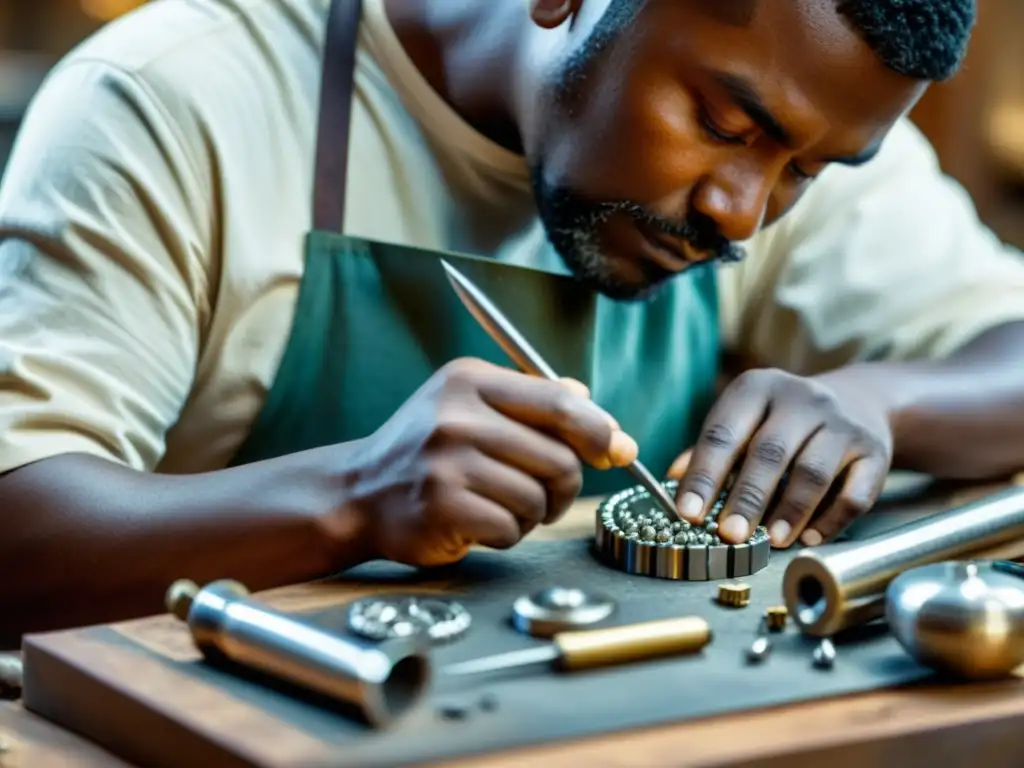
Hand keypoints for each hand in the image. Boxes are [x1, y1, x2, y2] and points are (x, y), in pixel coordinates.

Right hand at [348, 358, 637, 566]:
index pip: (560, 402)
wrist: (358, 493)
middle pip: (560, 457)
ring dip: (533, 514)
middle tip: (545, 494)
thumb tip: (602, 417)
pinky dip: (507, 534)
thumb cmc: (427, 452)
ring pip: (539, 497)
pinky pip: (512, 528)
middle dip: (565, 485)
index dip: (600, 431)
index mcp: (470, 381)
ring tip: (501, 507)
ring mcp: (447, 460)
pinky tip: (479, 524)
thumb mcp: (470, 406)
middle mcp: (457, 414)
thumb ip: (534, 402)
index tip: (615, 450)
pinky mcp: (442, 505)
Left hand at [669, 368, 892, 547]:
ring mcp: (841, 423)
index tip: (688, 513)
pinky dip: (832, 520)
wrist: (860, 401)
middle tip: (729, 535)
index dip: (704, 475)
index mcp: (757, 388)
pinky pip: (855, 492)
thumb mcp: (744, 420)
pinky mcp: (874, 451)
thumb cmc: (782, 421)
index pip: (723, 433)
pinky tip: (811, 538)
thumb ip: (710, 450)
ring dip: (789, 512)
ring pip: (813, 472)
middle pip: (769, 453)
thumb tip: (672, 481)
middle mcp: (801, 399)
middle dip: (746, 498)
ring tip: (770, 542)